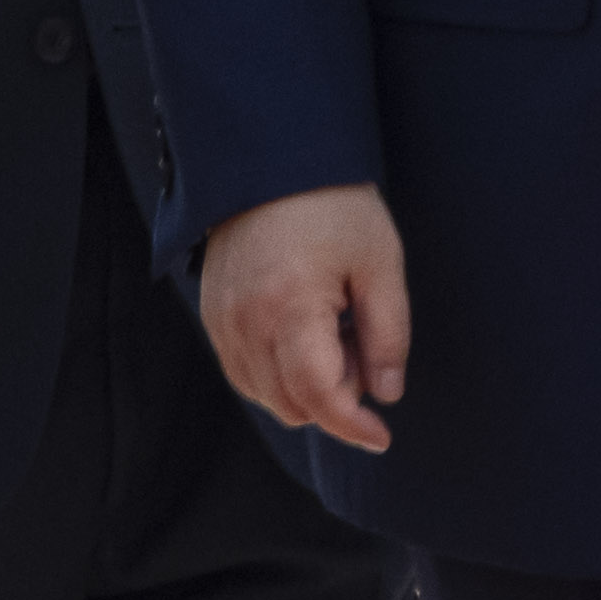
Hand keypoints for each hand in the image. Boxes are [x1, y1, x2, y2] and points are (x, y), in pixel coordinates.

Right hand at [201, 184, 409, 452]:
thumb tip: (387, 394)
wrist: (272, 162)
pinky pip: (244, 372)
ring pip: (264, 395)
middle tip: (362, 345)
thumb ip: (387, 334)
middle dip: (335, 399)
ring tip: (336, 330)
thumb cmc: (334, 206)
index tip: (382, 437)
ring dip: (305, 388)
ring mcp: (222, 322)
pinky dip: (278, 374)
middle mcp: (246, 324)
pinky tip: (307, 334)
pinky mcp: (213, 316)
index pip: (320, 398)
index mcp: (290, 309)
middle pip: (290, 405)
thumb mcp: (380, 263)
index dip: (353, 426)